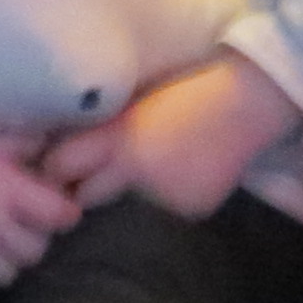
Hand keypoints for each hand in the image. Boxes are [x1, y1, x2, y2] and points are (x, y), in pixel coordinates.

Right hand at [0, 103, 77, 283]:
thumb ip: (23, 142)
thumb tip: (52, 145)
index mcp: (7, 192)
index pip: (62, 218)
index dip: (65, 210)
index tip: (58, 200)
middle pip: (37, 252)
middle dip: (40, 236)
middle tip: (30, 218)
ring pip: (8, 273)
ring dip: (10, 256)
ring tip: (2, 234)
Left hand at [41, 52, 302, 219]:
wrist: (248, 102)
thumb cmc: (190, 91)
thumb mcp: (137, 105)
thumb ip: (106, 132)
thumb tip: (74, 154)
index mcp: (119, 135)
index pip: (60, 165)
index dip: (54, 169)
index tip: (55, 169)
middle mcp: (135, 170)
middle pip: (85, 196)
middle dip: (82, 191)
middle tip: (86, 184)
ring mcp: (163, 195)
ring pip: (125, 208)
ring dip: (128, 197)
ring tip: (150, 173)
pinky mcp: (189, 210)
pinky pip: (163, 211)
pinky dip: (166, 200)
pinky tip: (184, 176)